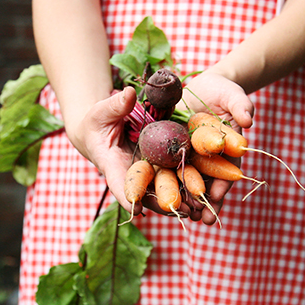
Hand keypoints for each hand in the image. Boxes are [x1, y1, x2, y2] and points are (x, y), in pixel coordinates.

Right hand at [65, 87, 198, 220]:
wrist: (105, 129)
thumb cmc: (98, 121)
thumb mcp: (103, 112)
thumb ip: (115, 106)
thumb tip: (129, 94)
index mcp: (113, 166)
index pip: (119, 184)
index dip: (128, 195)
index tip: (136, 208)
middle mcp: (133, 175)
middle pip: (147, 194)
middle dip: (162, 203)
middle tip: (177, 210)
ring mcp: (149, 173)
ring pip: (164, 189)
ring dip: (180, 200)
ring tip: (196, 208)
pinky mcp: (162, 166)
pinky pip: (175, 176)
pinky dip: (188, 184)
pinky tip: (206, 191)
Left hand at [178, 71, 254, 225]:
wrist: (201, 87)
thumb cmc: (223, 92)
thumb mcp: (233, 95)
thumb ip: (241, 106)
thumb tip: (249, 121)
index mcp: (227, 149)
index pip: (228, 168)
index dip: (225, 181)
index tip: (220, 193)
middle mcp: (209, 158)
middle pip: (209, 182)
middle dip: (207, 201)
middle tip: (205, 219)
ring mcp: (191, 157)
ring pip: (190, 182)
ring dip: (188, 201)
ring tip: (186, 219)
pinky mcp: (173, 153)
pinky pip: (169, 171)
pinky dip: (167, 186)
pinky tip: (161, 202)